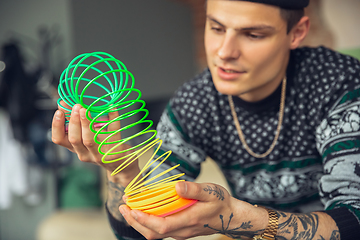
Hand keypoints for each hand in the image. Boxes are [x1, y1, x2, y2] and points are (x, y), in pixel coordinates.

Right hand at [51, 103, 138, 176]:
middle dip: (73, 122)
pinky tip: (112, 107)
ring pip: (88, 140)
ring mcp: (99, 154)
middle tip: (76, 106)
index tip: (59, 111)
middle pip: (74, 139)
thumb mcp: (85, 133)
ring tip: (86, 109)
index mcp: (75, 147)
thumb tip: (63, 102)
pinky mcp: (113, 151)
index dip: (56, 126)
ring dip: (86, 123)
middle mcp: (84, 153)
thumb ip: (75, 120)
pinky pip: (113, 132)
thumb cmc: (100, 143)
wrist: (120, 160)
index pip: (59, 139)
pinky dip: (113, 118)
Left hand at [119, 181, 266, 239]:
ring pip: (154, 233)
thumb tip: (177, 186)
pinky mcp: (180, 230)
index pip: (160, 226)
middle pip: (152, 233)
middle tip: (122, 206)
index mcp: (188, 220)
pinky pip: (160, 229)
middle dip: (134, 221)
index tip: (130, 208)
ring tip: (128, 208)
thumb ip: (194, 189)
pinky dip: (147, 221)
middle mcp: (182, 230)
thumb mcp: (211, 191)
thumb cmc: (221, 202)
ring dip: (139, 222)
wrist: (231, 217)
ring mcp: (181, 232)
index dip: (143, 219)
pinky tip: (144, 210)